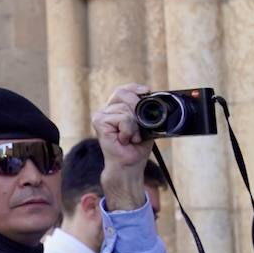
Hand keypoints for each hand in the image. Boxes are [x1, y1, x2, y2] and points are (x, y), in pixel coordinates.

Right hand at [93, 83, 151, 211]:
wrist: (128, 164)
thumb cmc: (136, 147)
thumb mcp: (146, 125)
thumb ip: (145, 112)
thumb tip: (154, 100)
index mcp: (117, 109)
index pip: (124, 90)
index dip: (135, 88)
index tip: (147, 91)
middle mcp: (107, 110)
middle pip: (123, 94)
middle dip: (136, 105)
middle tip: (141, 124)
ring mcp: (101, 115)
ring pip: (126, 110)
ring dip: (134, 126)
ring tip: (131, 138)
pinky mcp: (99, 122)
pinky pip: (122, 119)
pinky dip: (129, 130)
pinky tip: (124, 139)